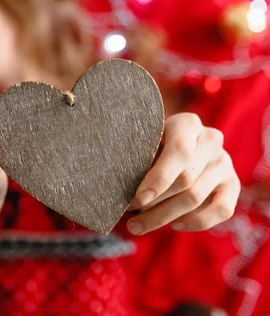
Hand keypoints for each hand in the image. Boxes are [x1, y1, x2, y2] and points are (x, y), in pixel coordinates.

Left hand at [127, 113, 239, 234]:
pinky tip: (174, 225)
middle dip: (154, 203)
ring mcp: (224, 162)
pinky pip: (222, 210)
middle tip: (129, 217)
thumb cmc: (151, 145)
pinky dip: (197, 222)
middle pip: (185, 179)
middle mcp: (211, 140)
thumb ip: (138, 157)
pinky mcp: (233, 184)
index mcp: (187, 123)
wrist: (179, 146)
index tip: (137, 199)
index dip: (158, 178)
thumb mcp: (145, 142)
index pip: (179, 153)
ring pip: (196, 197)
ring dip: (164, 217)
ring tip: (136, 226)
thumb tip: (117, 188)